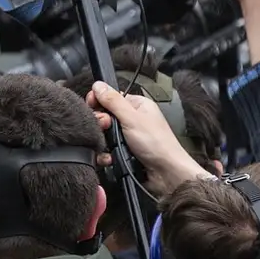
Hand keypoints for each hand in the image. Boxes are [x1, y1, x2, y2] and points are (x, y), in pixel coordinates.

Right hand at [87, 80, 210, 196]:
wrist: (166, 174)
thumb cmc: (157, 144)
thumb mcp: (132, 117)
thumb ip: (113, 100)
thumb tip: (98, 85)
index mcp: (137, 105)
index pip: (111, 97)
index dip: (99, 101)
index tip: (93, 106)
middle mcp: (133, 119)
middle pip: (105, 115)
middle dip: (101, 122)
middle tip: (106, 127)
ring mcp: (128, 136)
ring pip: (104, 134)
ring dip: (103, 141)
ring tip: (110, 146)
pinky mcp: (125, 152)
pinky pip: (108, 149)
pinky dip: (107, 154)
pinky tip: (110, 157)